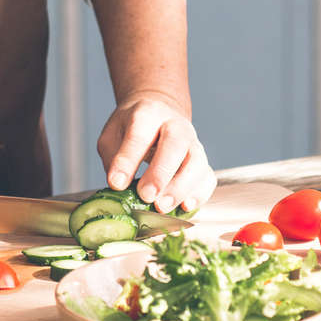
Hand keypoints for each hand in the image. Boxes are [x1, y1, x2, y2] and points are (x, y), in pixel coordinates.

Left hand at [97, 94, 214, 213]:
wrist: (158, 113)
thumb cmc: (132, 127)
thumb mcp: (112, 134)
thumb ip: (114, 157)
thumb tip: (119, 185)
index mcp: (148, 113)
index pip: (140, 135)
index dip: (128, 161)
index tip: (117, 183)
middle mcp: (176, 125)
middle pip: (176, 144)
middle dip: (161, 173)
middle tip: (146, 195)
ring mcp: (193, 143)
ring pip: (197, 163)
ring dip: (181, 188)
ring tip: (162, 207)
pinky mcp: (202, 161)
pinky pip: (208, 177)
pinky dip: (199, 194)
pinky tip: (185, 207)